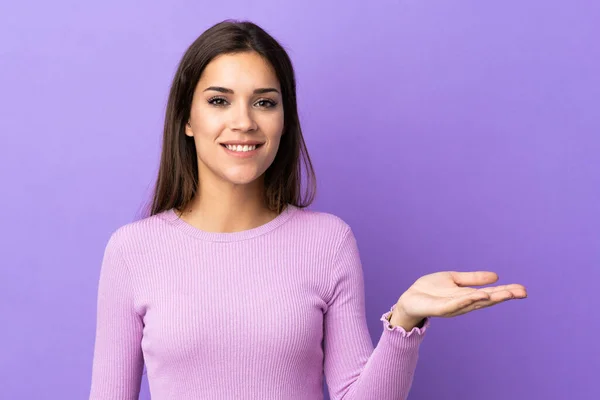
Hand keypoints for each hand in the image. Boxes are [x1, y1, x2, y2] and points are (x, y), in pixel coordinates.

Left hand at [392, 271, 526, 324]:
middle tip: (522, 292)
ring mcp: (454, 307)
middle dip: (504, 296)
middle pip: (488, 299)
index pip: (491, 293)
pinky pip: (457, 304)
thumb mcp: (454, 279)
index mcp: (468, 296)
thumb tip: (496, 276)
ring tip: (506, 293)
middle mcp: (464, 303)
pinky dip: (469, 300)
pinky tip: (480, 295)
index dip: (506, 291)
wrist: (410, 298)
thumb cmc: (431, 290)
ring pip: (475, 302)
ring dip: (491, 298)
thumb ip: (473, 278)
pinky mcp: (442, 308)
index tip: (523, 289)